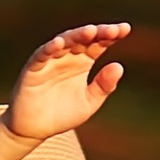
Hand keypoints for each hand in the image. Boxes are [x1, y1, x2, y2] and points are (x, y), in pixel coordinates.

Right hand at [6, 21, 130, 142]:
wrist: (35, 129)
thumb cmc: (62, 115)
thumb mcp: (89, 102)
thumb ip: (104, 86)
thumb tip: (119, 66)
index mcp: (83, 61)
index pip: (99, 43)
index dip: (111, 35)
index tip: (125, 30)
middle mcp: (68, 56)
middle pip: (84, 39)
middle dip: (98, 33)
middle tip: (113, 30)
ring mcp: (50, 60)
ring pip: (64, 42)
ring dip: (77, 36)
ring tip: (90, 31)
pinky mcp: (34, 68)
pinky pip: (42, 55)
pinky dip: (50, 48)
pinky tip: (60, 43)